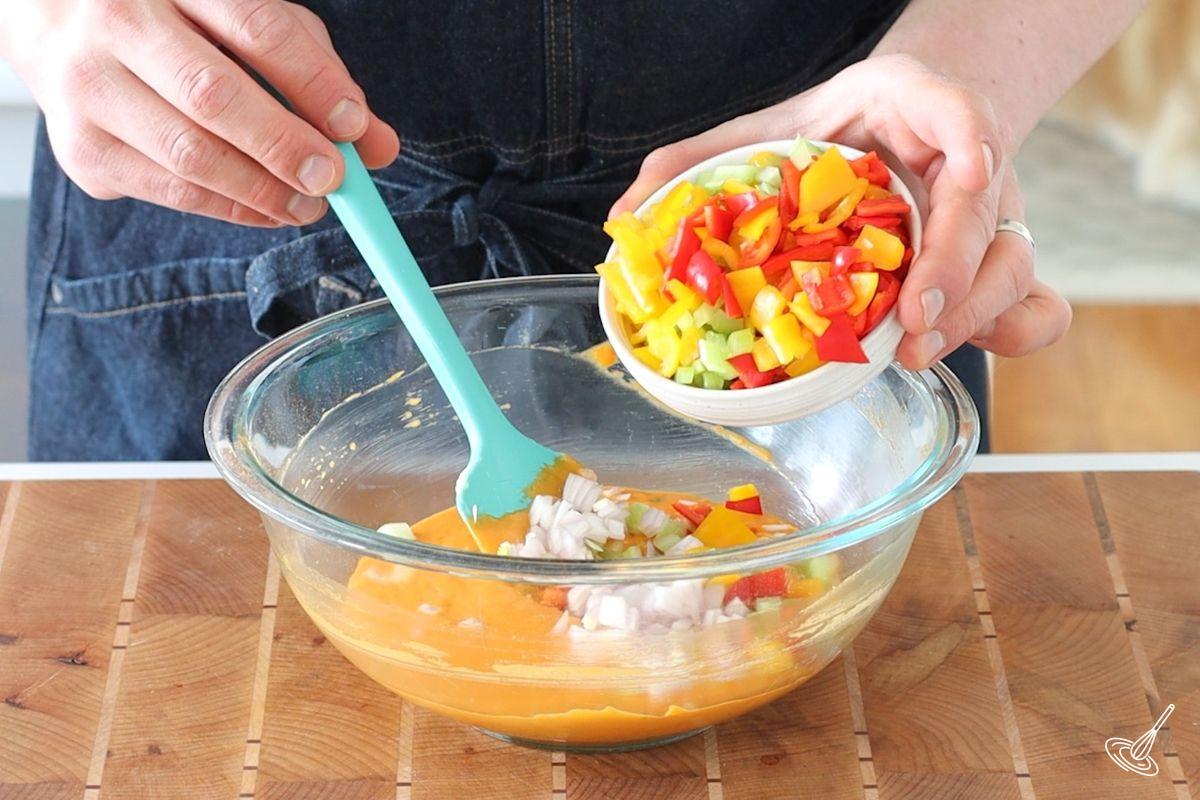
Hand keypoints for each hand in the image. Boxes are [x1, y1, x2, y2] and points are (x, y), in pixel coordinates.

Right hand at [1, 0, 398, 226]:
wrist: (56, 26)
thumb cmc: (178, 23)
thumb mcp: (248, 20)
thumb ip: (316, 72)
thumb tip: (377, 145)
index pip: (255, 27)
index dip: (311, 80)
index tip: (354, 124)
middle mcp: (120, 25)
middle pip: (213, 96)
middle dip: (284, 145)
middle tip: (334, 178)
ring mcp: (90, 88)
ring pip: (190, 156)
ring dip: (264, 192)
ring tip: (309, 205)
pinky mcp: (83, 150)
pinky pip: (172, 192)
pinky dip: (233, 208)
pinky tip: (267, 209)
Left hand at [612, 55, 1071, 367]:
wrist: (904, 115)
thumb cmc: (840, 126)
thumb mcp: (772, 126)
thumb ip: (701, 163)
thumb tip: (626, 215)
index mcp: (917, 111)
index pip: (963, 115)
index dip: (969, 145)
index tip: (968, 174)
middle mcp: (968, 167)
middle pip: (993, 220)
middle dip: (957, 278)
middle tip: (913, 325)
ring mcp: (990, 219)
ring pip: (1015, 269)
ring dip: (973, 318)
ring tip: (914, 352)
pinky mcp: (994, 263)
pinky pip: (1033, 305)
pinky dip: (1007, 333)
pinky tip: (951, 352)